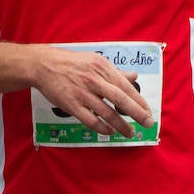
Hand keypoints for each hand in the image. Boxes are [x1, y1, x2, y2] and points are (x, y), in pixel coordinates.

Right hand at [31, 47, 152, 138]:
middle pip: (121, 100)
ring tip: (130, 132)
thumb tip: (133, 76)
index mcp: (103, 68)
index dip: (139, 101)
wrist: (44, 66)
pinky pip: (91, 120)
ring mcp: (84, 94)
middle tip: (147, 123)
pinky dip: (102, 128)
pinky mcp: (72, 105)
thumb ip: (115, 71)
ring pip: (107, 113)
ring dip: (121, 125)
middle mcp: (95, 81)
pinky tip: (110, 132)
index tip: (148, 111)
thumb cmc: (72, 62)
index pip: (126, 87)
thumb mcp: (95, 60)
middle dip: (137, 113)